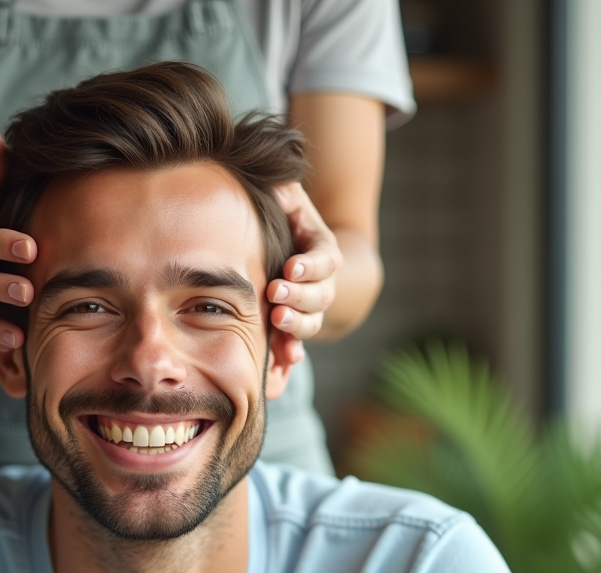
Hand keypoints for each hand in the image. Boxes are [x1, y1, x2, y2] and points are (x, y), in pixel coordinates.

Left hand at [268, 181, 343, 363]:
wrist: (290, 255)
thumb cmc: (285, 222)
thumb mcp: (288, 201)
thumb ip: (285, 193)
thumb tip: (279, 185)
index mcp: (323, 252)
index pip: (325, 260)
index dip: (310, 266)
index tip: (291, 267)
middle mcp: (322, 284)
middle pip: (320, 296)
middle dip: (299, 296)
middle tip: (275, 293)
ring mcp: (310, 309)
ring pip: (312, 322)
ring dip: (296, 325)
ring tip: (276, 320)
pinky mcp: (295, 327)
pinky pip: (299, 344)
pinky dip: (293, 352)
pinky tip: (285, 359)